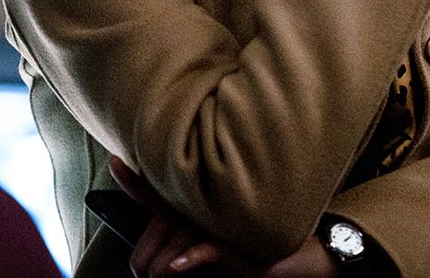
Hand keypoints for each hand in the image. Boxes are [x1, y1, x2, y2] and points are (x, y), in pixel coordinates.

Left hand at [109, 157, 338, 277]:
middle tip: (138, 273)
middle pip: (166, 220)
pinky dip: (195, 257)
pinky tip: (180, 265)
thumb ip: (198, 245)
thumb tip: (166, 263)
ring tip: (157, 276)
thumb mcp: (228, 247)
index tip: (116, 163)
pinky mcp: (247, 247)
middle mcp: (216, 207)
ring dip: (166, 258)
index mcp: (209, 205)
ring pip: (184, 236)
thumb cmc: (266, 249)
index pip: (166, 194)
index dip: (139, 180)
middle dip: (146, 248)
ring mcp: (231, 224)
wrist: (312, 257)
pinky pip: (213, 249)